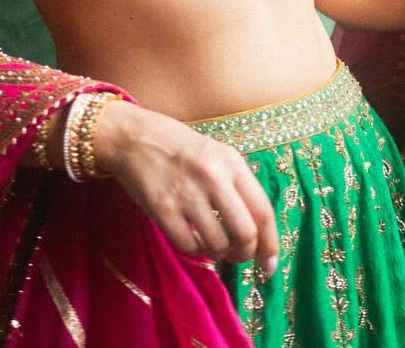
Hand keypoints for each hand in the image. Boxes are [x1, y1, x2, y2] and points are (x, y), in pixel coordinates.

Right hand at [92, 99, 278, 273]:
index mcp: (232, 162)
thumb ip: (236, 186)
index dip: (270, 245)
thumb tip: (256, 233)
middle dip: (245, 253)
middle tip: (236, 255)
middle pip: (246, 233)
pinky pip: (188, 246)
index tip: (269, 267)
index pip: (263, 211)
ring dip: (217, 252)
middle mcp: (213, 177)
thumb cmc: (179, 147)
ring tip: (210, 242)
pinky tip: (191, 238)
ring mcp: (187, 193)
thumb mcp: (216, 154)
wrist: (134, 136)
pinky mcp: (163, 208)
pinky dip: (194, 250)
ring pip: (218, 244)